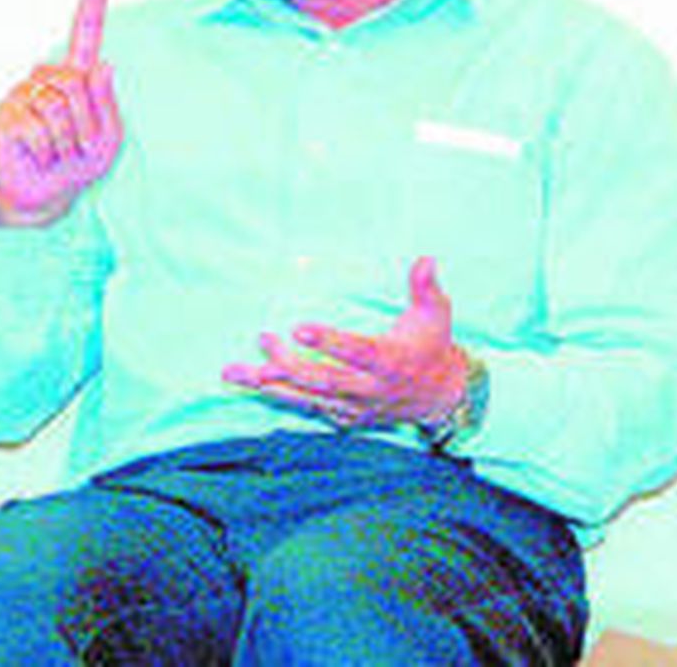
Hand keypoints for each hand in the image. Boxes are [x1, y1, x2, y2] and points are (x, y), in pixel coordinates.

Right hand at [0, 0, 121, 226]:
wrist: (45, 196)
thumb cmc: (79, 164)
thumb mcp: (108, 139)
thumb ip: (107, 103)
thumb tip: (102, 65)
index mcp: (76, 77)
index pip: (85, 32)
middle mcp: (47, 78)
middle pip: (76, 83)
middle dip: (87, 123)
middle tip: (80, 147)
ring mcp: (24, 94)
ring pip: (57, 106)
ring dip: (68, 140)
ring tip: (59, 154)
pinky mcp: (7, 115)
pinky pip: (38, 128)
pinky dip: (49, 151)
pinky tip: (41, 157)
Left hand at [221, 257, 469, 429]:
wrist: (441, 397)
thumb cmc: (433, 345)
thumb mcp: (436, 315)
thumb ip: (426, 288)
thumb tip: (425, 259)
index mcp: (390, 362)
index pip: (358, 353)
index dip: (329, 342)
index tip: (298, 327)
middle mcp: (369, 390)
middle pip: (324, 380)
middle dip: (288, 364)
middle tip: (262, 340)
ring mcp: (354, 407)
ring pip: (307, 398)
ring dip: (270, 384)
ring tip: (234, 372)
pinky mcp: (343, 416)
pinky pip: (306, 407)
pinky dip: (279, 396)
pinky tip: (251, 383)